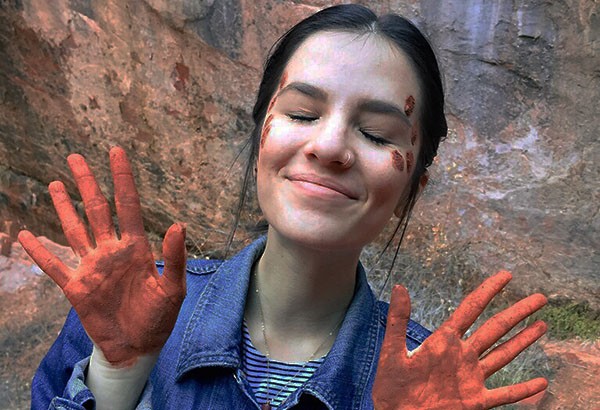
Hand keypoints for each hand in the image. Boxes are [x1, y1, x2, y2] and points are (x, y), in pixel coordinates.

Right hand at [18, 147, 186, 366]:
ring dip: (64, 207)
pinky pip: (53, 266)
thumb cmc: (159, 317)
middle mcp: (111, 251)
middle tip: (76, 157)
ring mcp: (91, 267)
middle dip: (87, 183)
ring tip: (56, 183)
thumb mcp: (173, 289)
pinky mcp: (75, 287)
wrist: (137, 347)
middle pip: (97, 210)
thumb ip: (175, 258)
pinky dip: (38, 252)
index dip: (122, 179)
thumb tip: (179, 224)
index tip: (116, 152)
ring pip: (74, 230)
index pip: (128, 206)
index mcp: (136, 249)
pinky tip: (24, 235)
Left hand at [373, 271, 547, 409]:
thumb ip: (398, 321)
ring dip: (524, 341)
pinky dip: (524, 390)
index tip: (506, 275)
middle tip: (540, 298)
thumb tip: (400, 287)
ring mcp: (471, 378)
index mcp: (444, 340)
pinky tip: (543, 384)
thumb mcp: (392, 351)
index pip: (471, 308)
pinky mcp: (475, 401)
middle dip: (518, 312)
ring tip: (542, 325)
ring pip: (504, 354)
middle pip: (496, 328)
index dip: (488, 290)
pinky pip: (505, 395)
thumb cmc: (390, 386)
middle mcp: (462, 355)